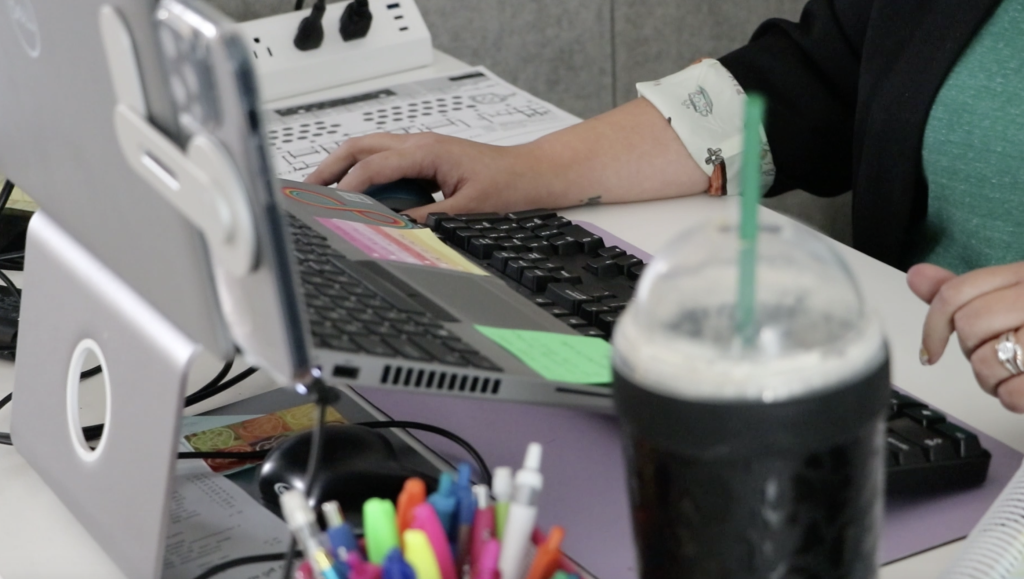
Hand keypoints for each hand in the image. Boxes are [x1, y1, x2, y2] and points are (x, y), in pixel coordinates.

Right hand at [305, 98, 710, 222]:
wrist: (539, 177)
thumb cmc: (512, 185)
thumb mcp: (467, 211)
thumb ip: (426, 221)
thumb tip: (392, 232)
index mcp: (426, 151)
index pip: (371, 167)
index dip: (345, 189)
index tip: (324, 206)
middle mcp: (420, 145)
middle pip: (360, 149)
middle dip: (330, 169)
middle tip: (306, 191)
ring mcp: (423, 151)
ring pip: (371, 153)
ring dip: (345, 171)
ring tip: (321, 194)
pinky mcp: (428, 162)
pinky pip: (387, 165)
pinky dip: (366, 178)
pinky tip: (359, 199)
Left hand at [908, 262, 1023, 411]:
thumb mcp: (1019, 295)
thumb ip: (969, 292)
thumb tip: (917, 275)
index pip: (956, 295)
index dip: (933, 327)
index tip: (931, 350)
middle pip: (969, 328)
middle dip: (974, 353)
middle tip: (999, 356)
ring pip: (987, 362)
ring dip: (994, 380)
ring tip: (1017, 373)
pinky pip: (1013, 394)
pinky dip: (1014, 399)